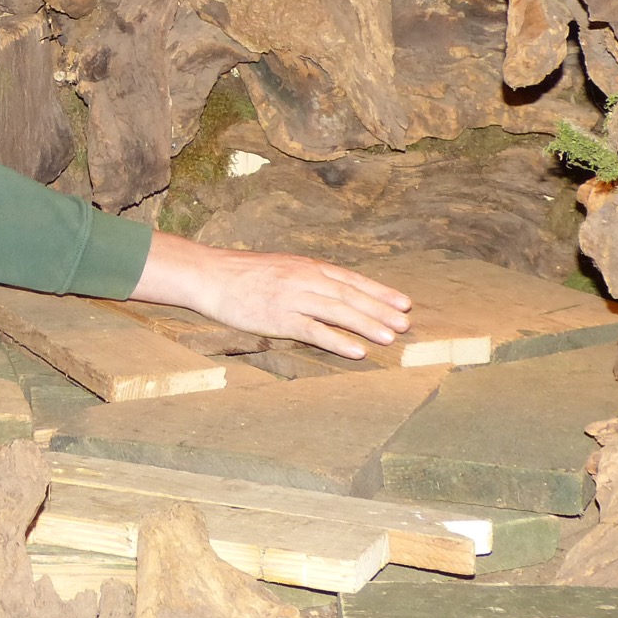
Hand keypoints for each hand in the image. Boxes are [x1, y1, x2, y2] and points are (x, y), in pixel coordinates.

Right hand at [131, 232, 410, 359]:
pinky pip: (314, 330)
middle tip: (405, 323)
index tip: (403, 303)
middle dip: (380, 309)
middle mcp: (305, 279)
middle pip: (350, 295)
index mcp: (307, 266)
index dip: (379, 291)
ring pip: (338, 311)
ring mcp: (293, 297)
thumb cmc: (244, 274)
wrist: (211, 275)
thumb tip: (334, 288)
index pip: (351, 279)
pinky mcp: (279, 317)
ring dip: (366, 324)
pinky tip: (356, 351)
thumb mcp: (282, 267)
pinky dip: (337, 340)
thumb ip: (308, 277)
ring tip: (390, 337)